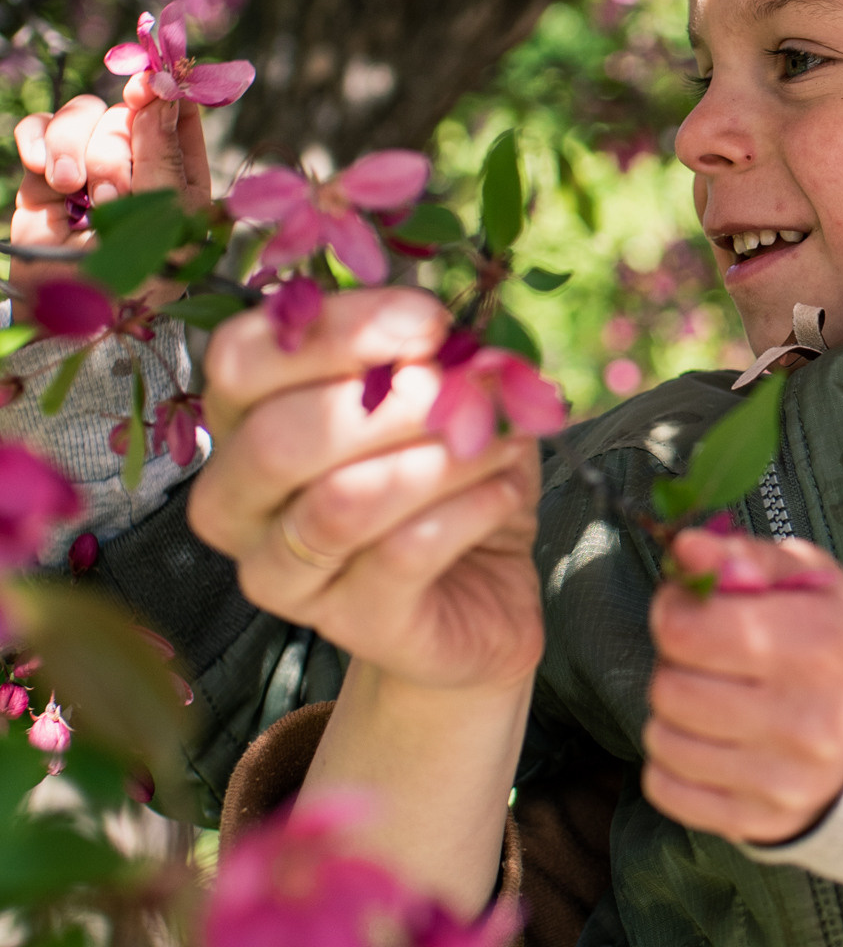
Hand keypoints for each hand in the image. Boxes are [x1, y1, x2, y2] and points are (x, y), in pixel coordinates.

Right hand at [11, 82, 214, 290]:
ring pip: (81, 115)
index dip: (164, 91)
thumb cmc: (138, 279)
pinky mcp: (46, 178)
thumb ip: (162, 154)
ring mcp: (90, 169)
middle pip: (123, 112)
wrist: (73, 315)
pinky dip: (37, 140)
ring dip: (73, 147)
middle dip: (112, 149)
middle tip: (110, 195)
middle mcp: (137, 166)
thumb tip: (162, 91)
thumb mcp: (166, 220)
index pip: (178, 113)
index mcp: (181, 176)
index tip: (148, 85)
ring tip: (71, 189)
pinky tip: (43, 172)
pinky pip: (38, 129)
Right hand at [191, 286, 543, 697]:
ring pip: (341, 503)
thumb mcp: (442, 401)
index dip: (335, 332)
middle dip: (389, 402)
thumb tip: (451, 335)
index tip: (430, 322)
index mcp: (239, 425)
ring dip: (438, 458)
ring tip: (502, 441)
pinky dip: (467, 510)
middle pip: (276, 439)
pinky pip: (402, 555)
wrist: (480, 595)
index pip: (241, 361)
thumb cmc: (445, 483)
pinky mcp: (348, 624)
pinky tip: (505, 490)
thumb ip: (428, 359)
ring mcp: (280, 575)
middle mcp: (233, 503)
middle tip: (471, 386)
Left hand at [644, 527, 842, 844]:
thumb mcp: (809, 581)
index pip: (686, 631)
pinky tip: (713, 744)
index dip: (673, 612)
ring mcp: (786, 779)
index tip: (694, 611)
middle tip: (711, 661)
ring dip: (674, 716)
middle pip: (669, 687)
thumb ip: (744, 555)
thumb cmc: (836, 644)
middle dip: (676, 665)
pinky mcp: (762, 822)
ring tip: (716, 701)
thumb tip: (685, 549)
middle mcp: (808, 719)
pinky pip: (664, 789)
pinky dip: (674, 764)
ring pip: (662, 739)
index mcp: (820, 645)